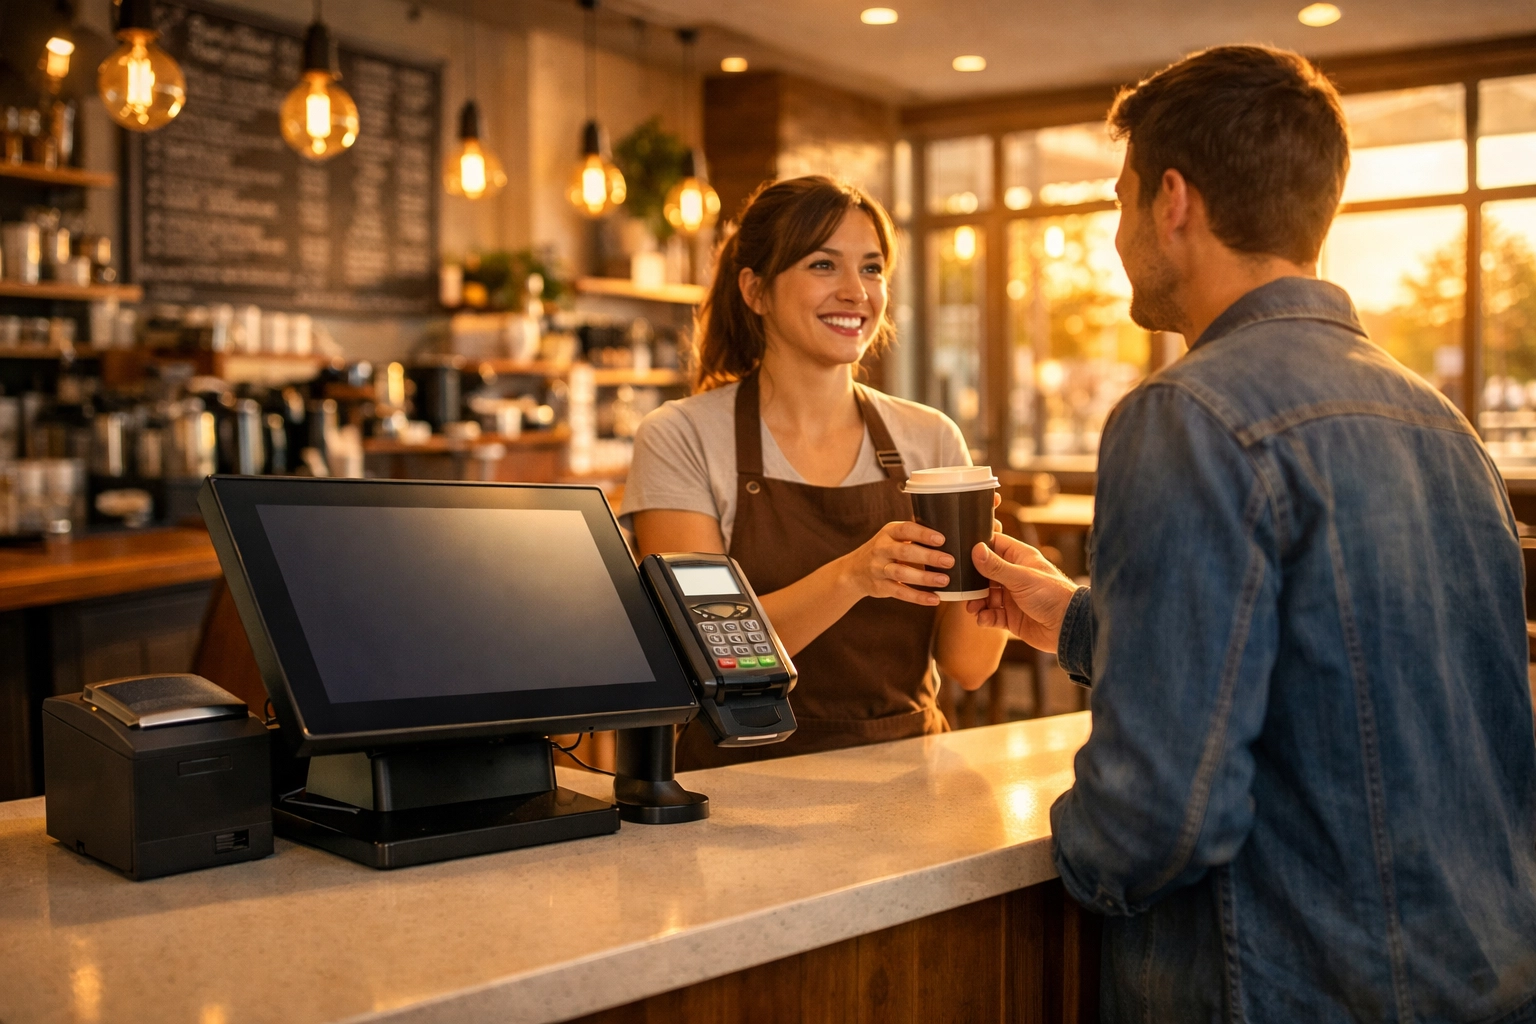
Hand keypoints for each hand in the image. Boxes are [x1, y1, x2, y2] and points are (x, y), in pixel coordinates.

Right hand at [838, 521, 952, 605]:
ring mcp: (878, 568)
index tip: (941, 539)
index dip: (923, 534)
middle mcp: (881, 549)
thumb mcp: (893, 537)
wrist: (854, 571)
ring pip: (902, 572)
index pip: (906, 529)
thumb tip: (950, 532)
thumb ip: (914, 535)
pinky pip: (900, 592)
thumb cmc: (885, 551)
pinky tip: (934, 599)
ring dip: (924, 577)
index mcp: (888, 533)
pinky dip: (917, 597)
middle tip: (949, 561)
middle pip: (905, 551)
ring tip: (944, 580)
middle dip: (928, 556)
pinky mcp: (880, 586)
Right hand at [966, 533, 1079, 651]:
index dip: (979, 548)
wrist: (1067, 627)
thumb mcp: (1021, 577)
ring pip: (986, 595)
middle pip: (985, 573)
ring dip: (977, 601)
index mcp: (1020, 559)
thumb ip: (996, 566)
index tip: (962, 553)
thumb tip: (976, 550)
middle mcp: (1014, 576)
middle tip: (964, 588)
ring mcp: (1012, 597)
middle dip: (973, 582)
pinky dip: (985, 616)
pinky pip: (992, 615)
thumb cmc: (1052, 595)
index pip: (995, 545)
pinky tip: (983, 619)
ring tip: (972, 608)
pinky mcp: (1012, 617)